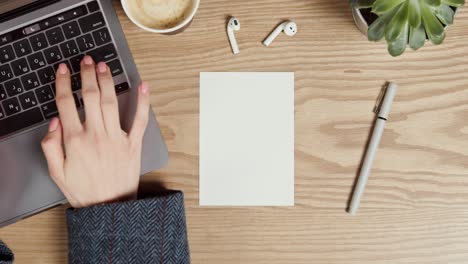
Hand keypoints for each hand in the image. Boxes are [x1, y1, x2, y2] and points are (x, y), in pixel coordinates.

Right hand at [41, 55, 149, 207]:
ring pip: (110, 103)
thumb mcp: (57, 173)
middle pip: (90, 97)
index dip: (64, 84)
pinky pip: (139, 120)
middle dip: (87, 75)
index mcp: (75, 141)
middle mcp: (96, 136)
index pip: (66, 104)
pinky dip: (142, 102)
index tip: (63, 70)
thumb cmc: (84, 191)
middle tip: (86, 61)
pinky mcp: (133, 144)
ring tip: (103, 67)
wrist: (110, 208)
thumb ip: (51, 147)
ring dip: (107, 82)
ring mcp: (117, 139)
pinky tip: (143, 86)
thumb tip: (54, 122)